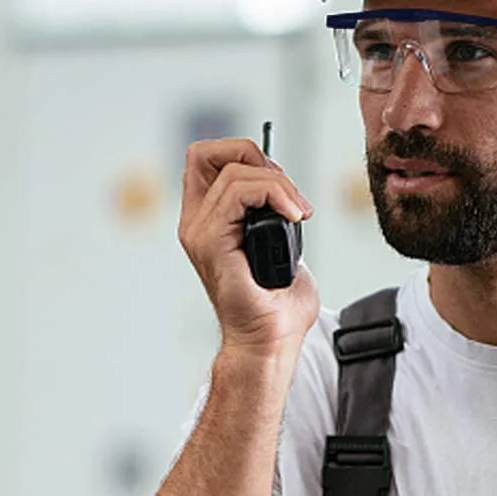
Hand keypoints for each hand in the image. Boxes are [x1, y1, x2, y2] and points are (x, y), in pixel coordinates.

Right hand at [179, 137, 318, 353]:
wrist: (271, 342)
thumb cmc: (277, 307)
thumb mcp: (280, 248)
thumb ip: (276, 218)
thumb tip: (291, 197)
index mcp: (208, 223)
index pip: (207, 161)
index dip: (244, 156)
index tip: (281, 187)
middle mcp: (196, 224)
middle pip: (209, 153)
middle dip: (256, 157)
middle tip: (288, 193)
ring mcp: (200, 232)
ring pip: (235, 171)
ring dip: (279, 183)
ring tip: (299, 212)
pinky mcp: (212, 242)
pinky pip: (240, 191)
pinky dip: (275, 193)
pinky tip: (295, 216)